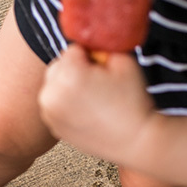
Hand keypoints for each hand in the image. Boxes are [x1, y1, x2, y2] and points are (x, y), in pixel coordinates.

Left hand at [38, 45, 157, 164]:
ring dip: (68, 86)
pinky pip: (55, 104)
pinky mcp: (53, 126)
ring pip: (54, 85)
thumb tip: (89, 46)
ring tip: (93, 99)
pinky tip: (88, 112)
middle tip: (99, 85)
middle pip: (59, 66)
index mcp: (68, 74)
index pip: (73, 50)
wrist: (137, 141)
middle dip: (75, 70)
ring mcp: (49, 113)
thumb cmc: (133, 103)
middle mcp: (52, 94)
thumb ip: (101, 46)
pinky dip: (66, 104)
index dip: (91, 57)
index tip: (104, 71)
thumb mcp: (123, 61)